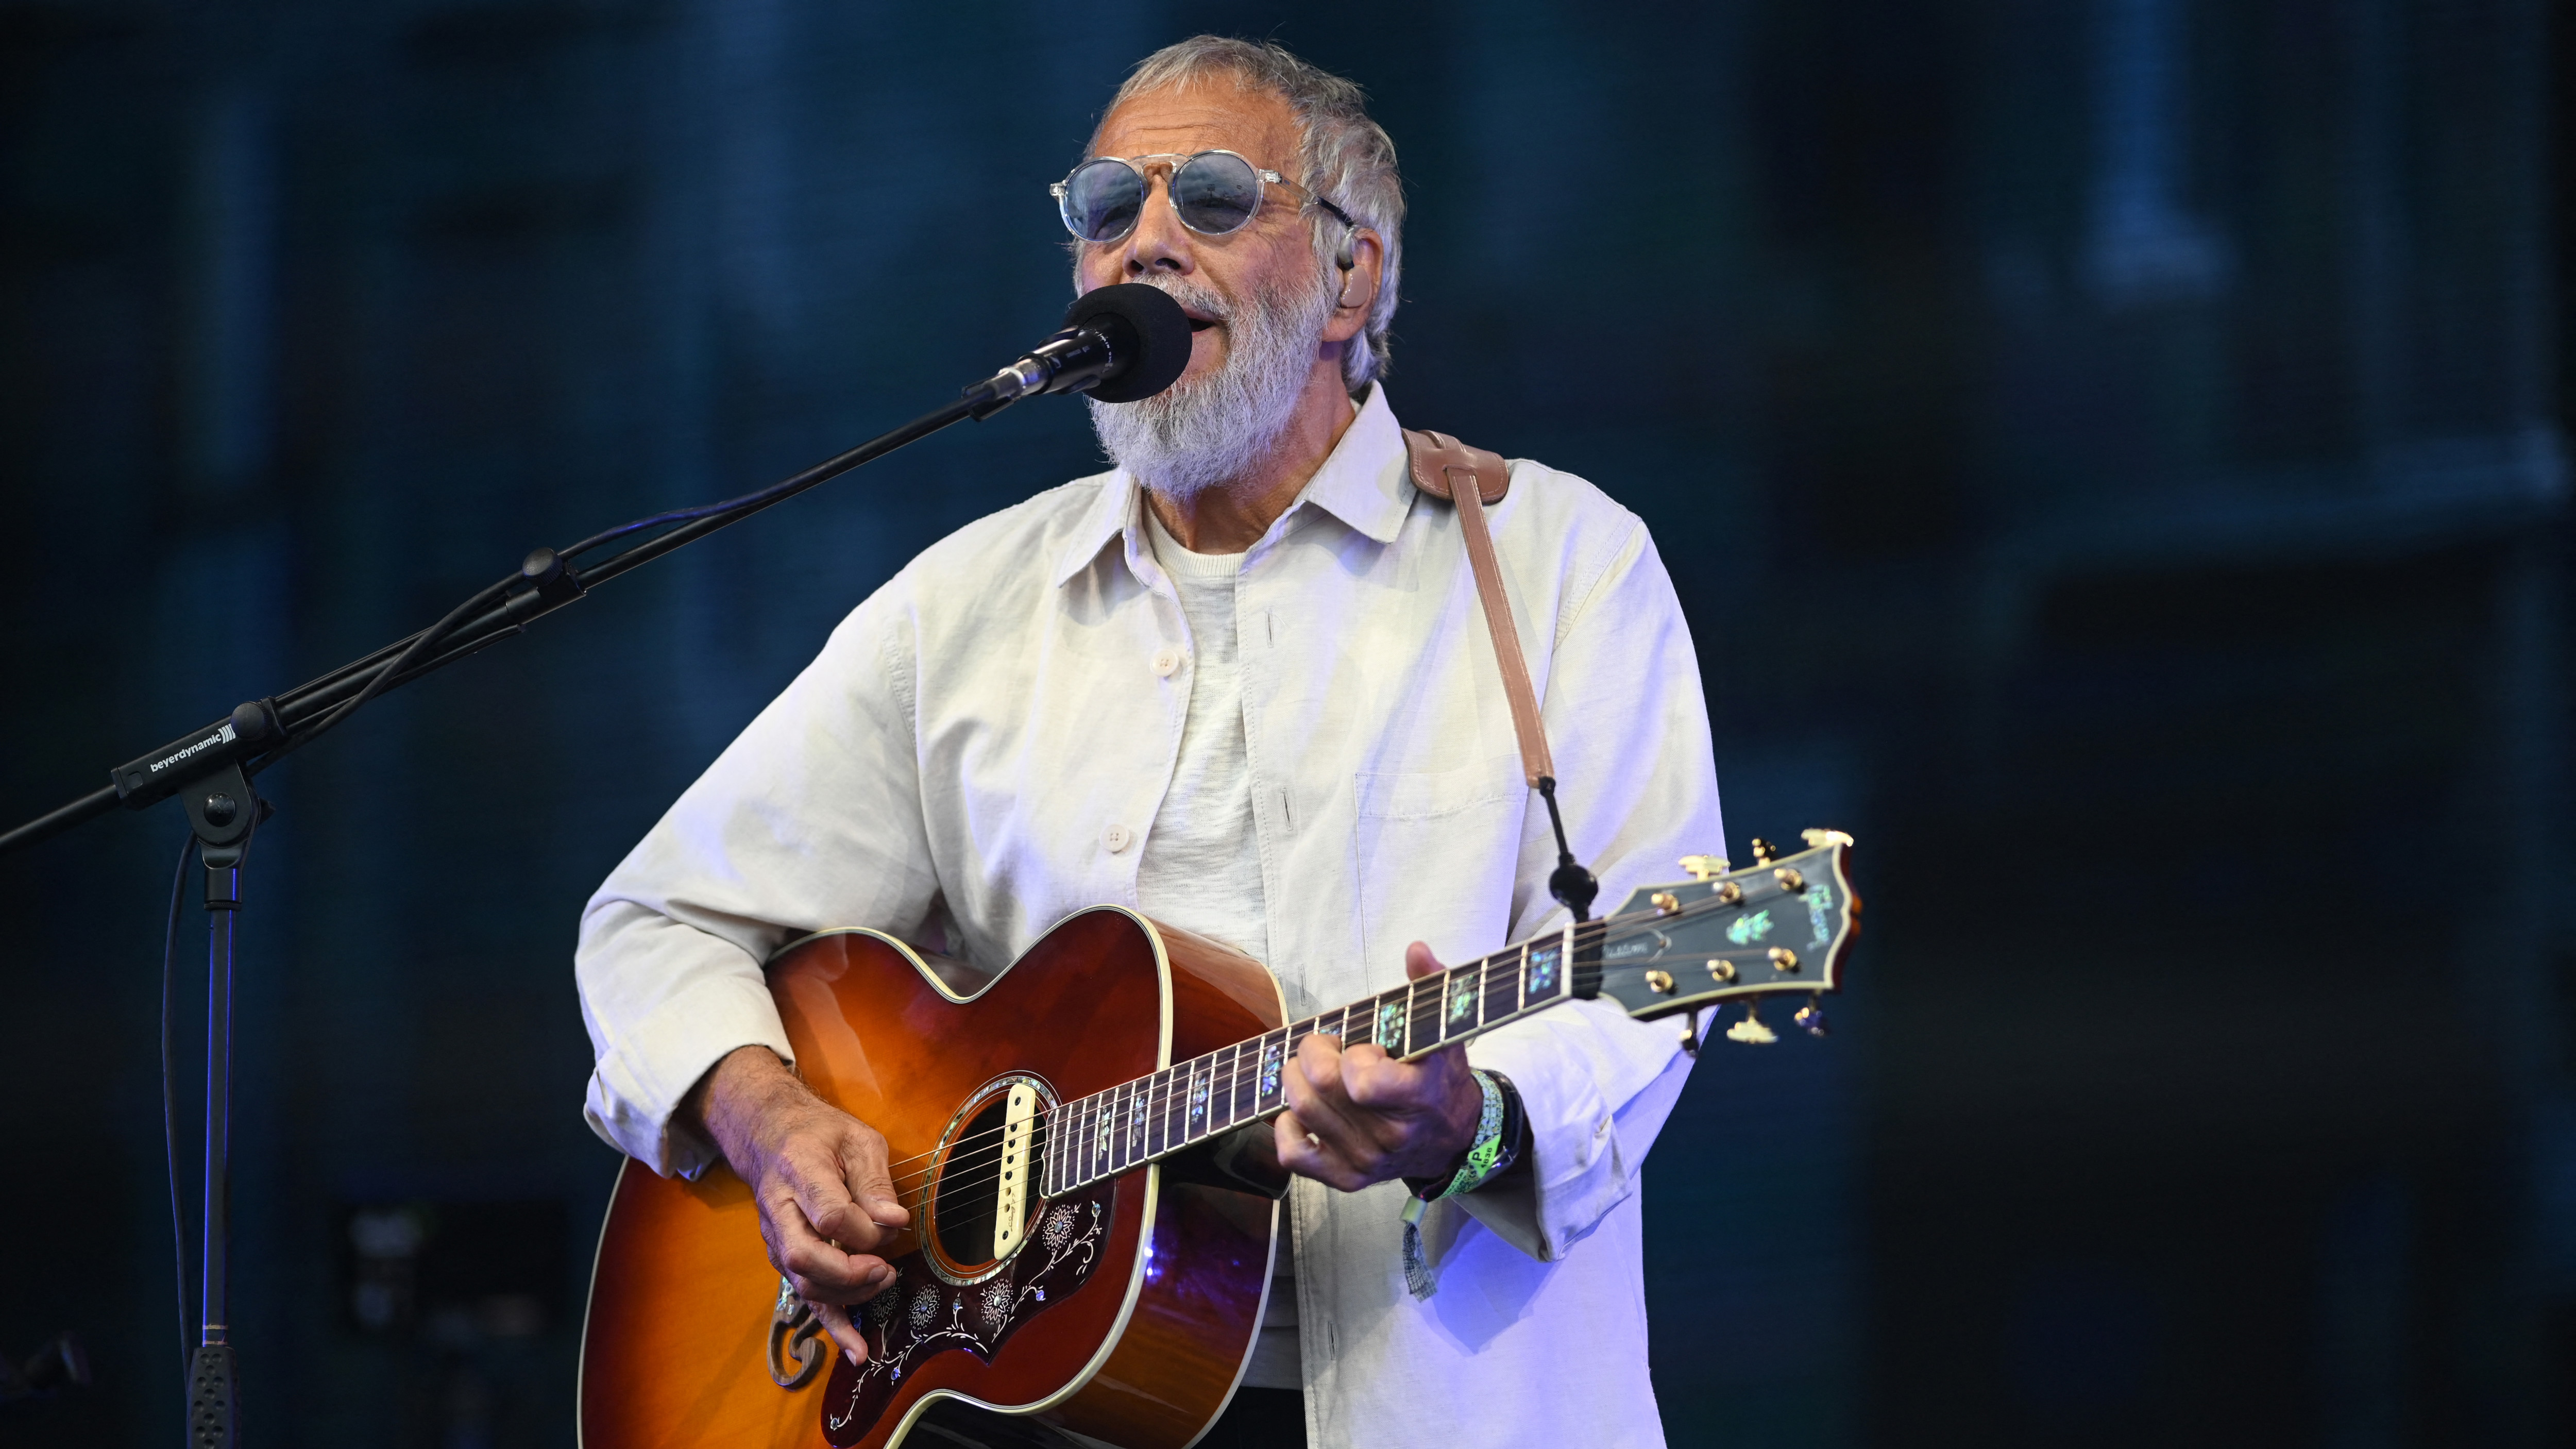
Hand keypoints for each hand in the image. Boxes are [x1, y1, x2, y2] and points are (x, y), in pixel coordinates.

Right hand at [687, 1045, 912, 1363]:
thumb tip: (895, 1220)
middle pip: (806, 1257)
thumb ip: (875, 1180)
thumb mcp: (857, 1139)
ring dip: (849, 1294)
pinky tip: (858, 1350)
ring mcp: (777, 1238)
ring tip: (883, 1282)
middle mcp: (780, 1211)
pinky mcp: (784, 1257)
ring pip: (804, 1283)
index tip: (893, 1222)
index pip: (830, 1214)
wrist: (769, 1136)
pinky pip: (806, 1298)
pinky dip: (833, 1326)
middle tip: (886, 1268)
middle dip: (851, 1272)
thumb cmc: (819, 1134)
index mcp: (800, 1172)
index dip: (865, 1229)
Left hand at [1274, 942, 1485, 1191]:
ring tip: (1311, 1069)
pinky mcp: (1348, 1178)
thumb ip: (1431, 986)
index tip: (1366, 1047)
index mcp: (1419, 1097)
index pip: (1364, 1082)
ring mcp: (1367, 1160)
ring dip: (1294, 1079)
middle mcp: (1392, 1135)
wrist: (1453, 1137)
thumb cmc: (1439, 1077)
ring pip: (1302, 1112)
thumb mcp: (1445, 1031)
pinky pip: (1294, 1156)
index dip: (1354, 1057)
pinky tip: (1300, 1110)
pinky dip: (1286, 1127)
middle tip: (1324, 1046)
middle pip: (1320, 1089)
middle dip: (1312, 1053)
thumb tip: (1416, 949)